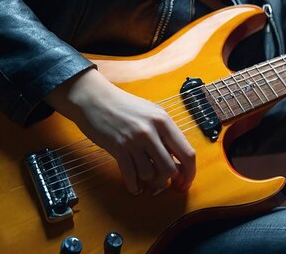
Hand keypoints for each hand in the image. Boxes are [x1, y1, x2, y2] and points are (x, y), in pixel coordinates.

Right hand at [44, 69, 195, 194]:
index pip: (187, 153)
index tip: (185, 182)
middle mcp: (151, 131)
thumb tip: (177, 159)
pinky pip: (130, 175)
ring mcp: (134, 140)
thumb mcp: (152, 113)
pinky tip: (134, 187)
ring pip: (150, 174)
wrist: (95, 98)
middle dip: (168, 181)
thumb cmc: (125, 106)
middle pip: (170, 169)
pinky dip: (134, 185)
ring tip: (144, 179)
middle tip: (163, 185)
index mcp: (164, 121)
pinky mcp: (118, 148)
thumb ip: (165, 133)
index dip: (189, 173)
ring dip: (148, 181)